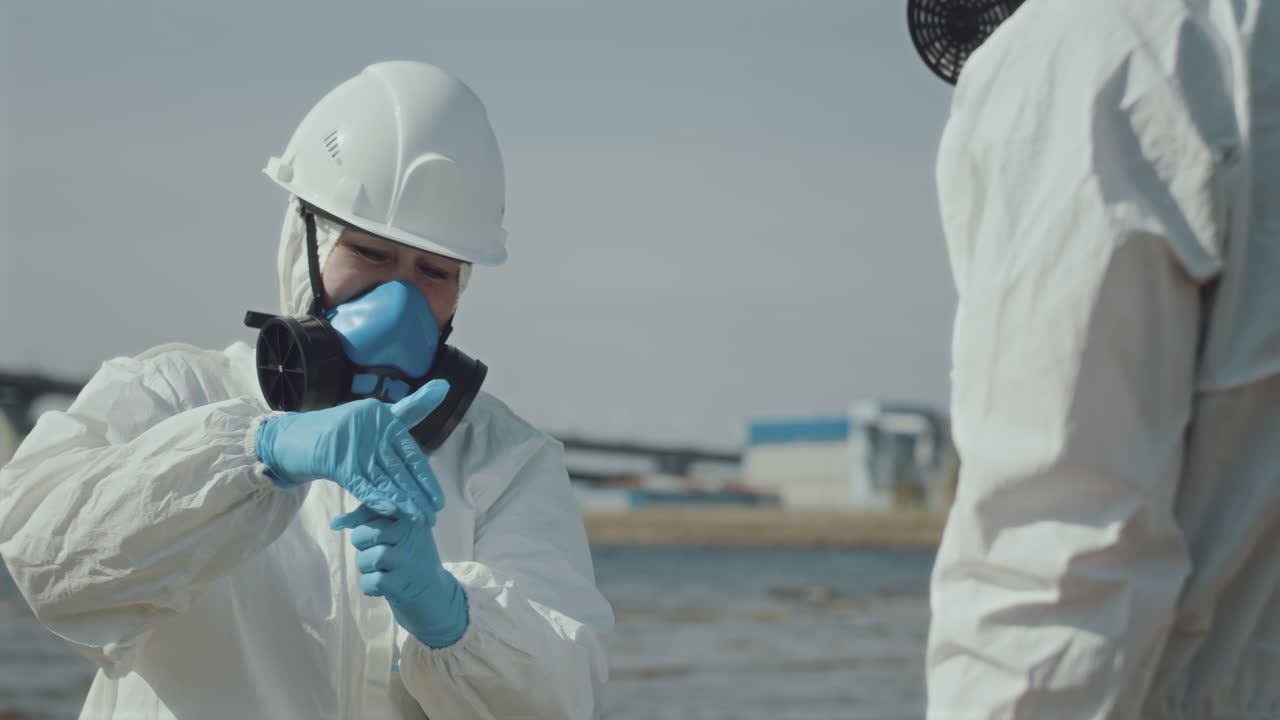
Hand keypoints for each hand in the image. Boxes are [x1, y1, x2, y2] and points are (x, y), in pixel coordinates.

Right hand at [255, 380, 448, 522]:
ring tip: (418, 520)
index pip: (412, 454)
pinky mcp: (336, 462)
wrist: (296, 437)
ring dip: (401, 502)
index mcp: (384, 417)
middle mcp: (371, 428)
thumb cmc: (345, 428)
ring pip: (383, 479)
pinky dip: (376, 498)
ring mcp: (353, 445)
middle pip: (400, 469)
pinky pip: (361, 484)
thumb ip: (412, 407)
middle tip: (432, 518)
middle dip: (417, 496)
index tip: (439, 502)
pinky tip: (391, 511)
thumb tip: (444, 386)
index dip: (425, 480)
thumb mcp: (379, 417)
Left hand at [332, 499, 468, 648]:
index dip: (364, 521)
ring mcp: (408, 560)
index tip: (375, 531)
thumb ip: (369, 519)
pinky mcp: (402, 584)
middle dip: (362, 545)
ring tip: (382, 569)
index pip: (373, 508)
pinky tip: (384, 585)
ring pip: (367, 558)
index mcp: (410, 516)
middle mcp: (412, 535)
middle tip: (377, 551)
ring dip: (366, 567)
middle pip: (364, 533)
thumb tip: (336, 522)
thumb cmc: (408, 556)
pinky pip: (369, 581)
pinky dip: (370, 585)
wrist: (434, 592)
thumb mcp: (398, 531)